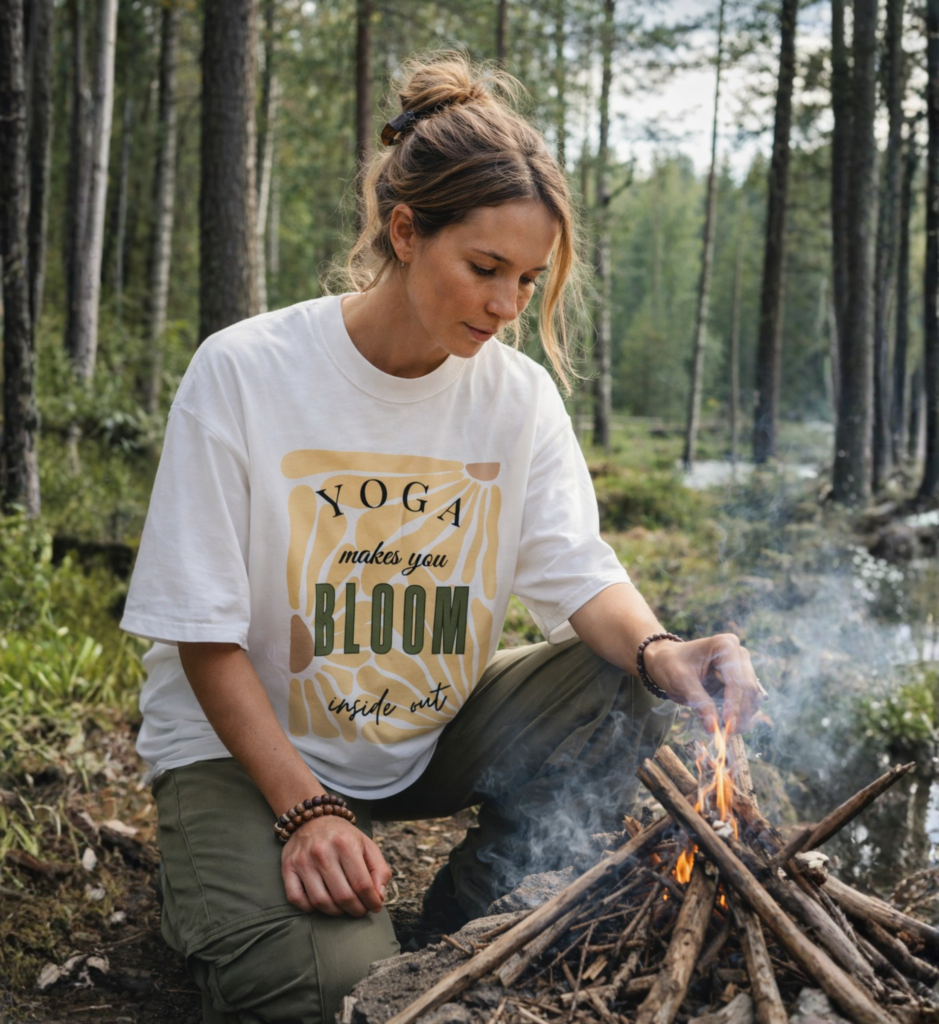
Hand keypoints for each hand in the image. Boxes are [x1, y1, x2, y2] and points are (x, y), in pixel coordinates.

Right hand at [281, 815, 392, 916]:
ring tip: (343, 908)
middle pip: (342, 896)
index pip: (362, 884)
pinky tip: (321, 903)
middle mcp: (323, 851)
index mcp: (345, 843)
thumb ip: (379, 870)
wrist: (314, 818)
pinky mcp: (288, 867)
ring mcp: (303, 860)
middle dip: (356, 910)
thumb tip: (378, 896)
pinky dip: (309, 908)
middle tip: (360, 910)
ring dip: (335, 912)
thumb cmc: (344, 837)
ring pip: (320, 902)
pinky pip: (296, 899)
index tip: (375, 907)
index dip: (371, 901)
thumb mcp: (367, 845)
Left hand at [642, 633, 762, 734]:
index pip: (737, 680)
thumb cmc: (671, 664)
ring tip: (724, 733)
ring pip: (753, 699)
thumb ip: (698, 702)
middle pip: (749, 690)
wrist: (667, 661)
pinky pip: (749, 704)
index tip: (727, 726)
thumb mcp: (680, 681)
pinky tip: (728, 728)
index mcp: (726, 645)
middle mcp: (739, 655)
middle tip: (725, 735)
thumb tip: (712, 727)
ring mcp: (743, 669)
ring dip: (742, 719)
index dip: (734, 705)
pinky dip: (741, 718)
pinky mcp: (742, 683)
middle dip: (739, 715)